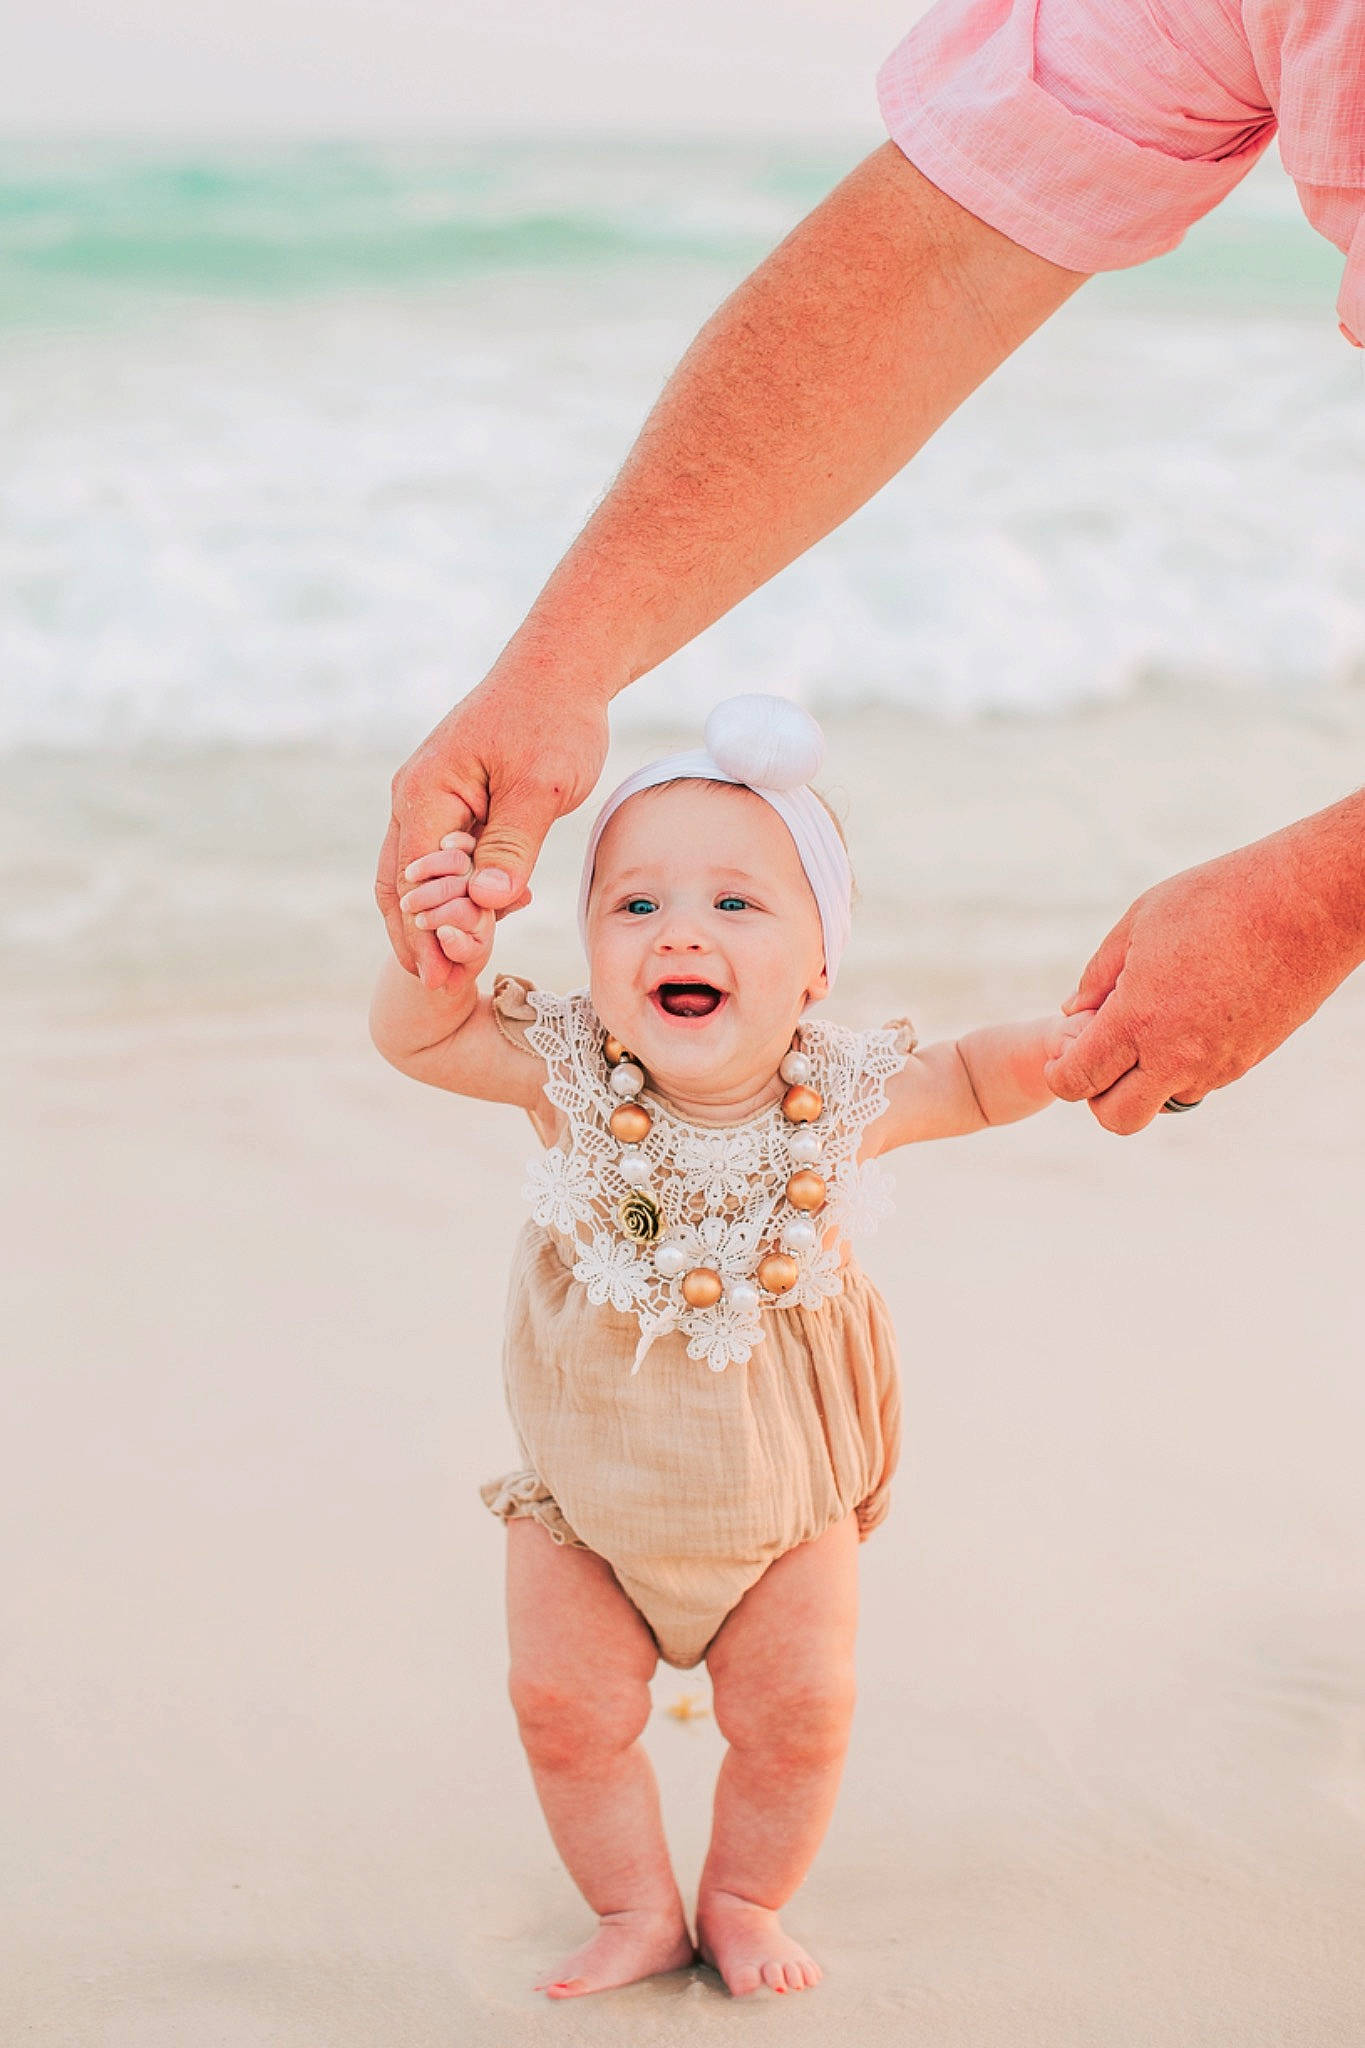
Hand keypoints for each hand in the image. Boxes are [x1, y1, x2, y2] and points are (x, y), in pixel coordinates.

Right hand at [377, 673, 609, 988]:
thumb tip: (488, 901)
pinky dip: (453, 894)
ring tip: (452, 969)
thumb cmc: (554, 718)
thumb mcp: (541, 786)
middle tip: (439, 988)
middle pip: (400, 884)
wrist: (562, 669)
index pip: (415, 881)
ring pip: (417, 875)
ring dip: (433, 920)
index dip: (428, 933)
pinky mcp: (453, 802)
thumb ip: (513, 845)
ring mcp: (429, 800)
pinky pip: (442, 859)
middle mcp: (415, 798)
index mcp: (426, 793)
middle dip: (417, 938)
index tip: (443, 979)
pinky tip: (479, 921)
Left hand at [1044, 807, 1364, 1132]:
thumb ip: (1098, 974)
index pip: (1077, 1081)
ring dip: (1147, 1079)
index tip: (1063, 1052)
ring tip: (1152, 1023)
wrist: (1307, 905)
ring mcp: (1218, 1064)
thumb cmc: (1218, 900)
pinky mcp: (1248, 1060)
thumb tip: (1072, 1010)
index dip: (1059, 1073)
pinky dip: (1184, 1065)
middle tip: (1103, 1054)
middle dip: (1099, 1098)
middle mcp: (1176, 1055)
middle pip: (1118, 1118)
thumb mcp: (1140, 922)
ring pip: (1164, 1102)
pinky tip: (1189, 1017)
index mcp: (1137, 1019)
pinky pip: (1202, 1082)